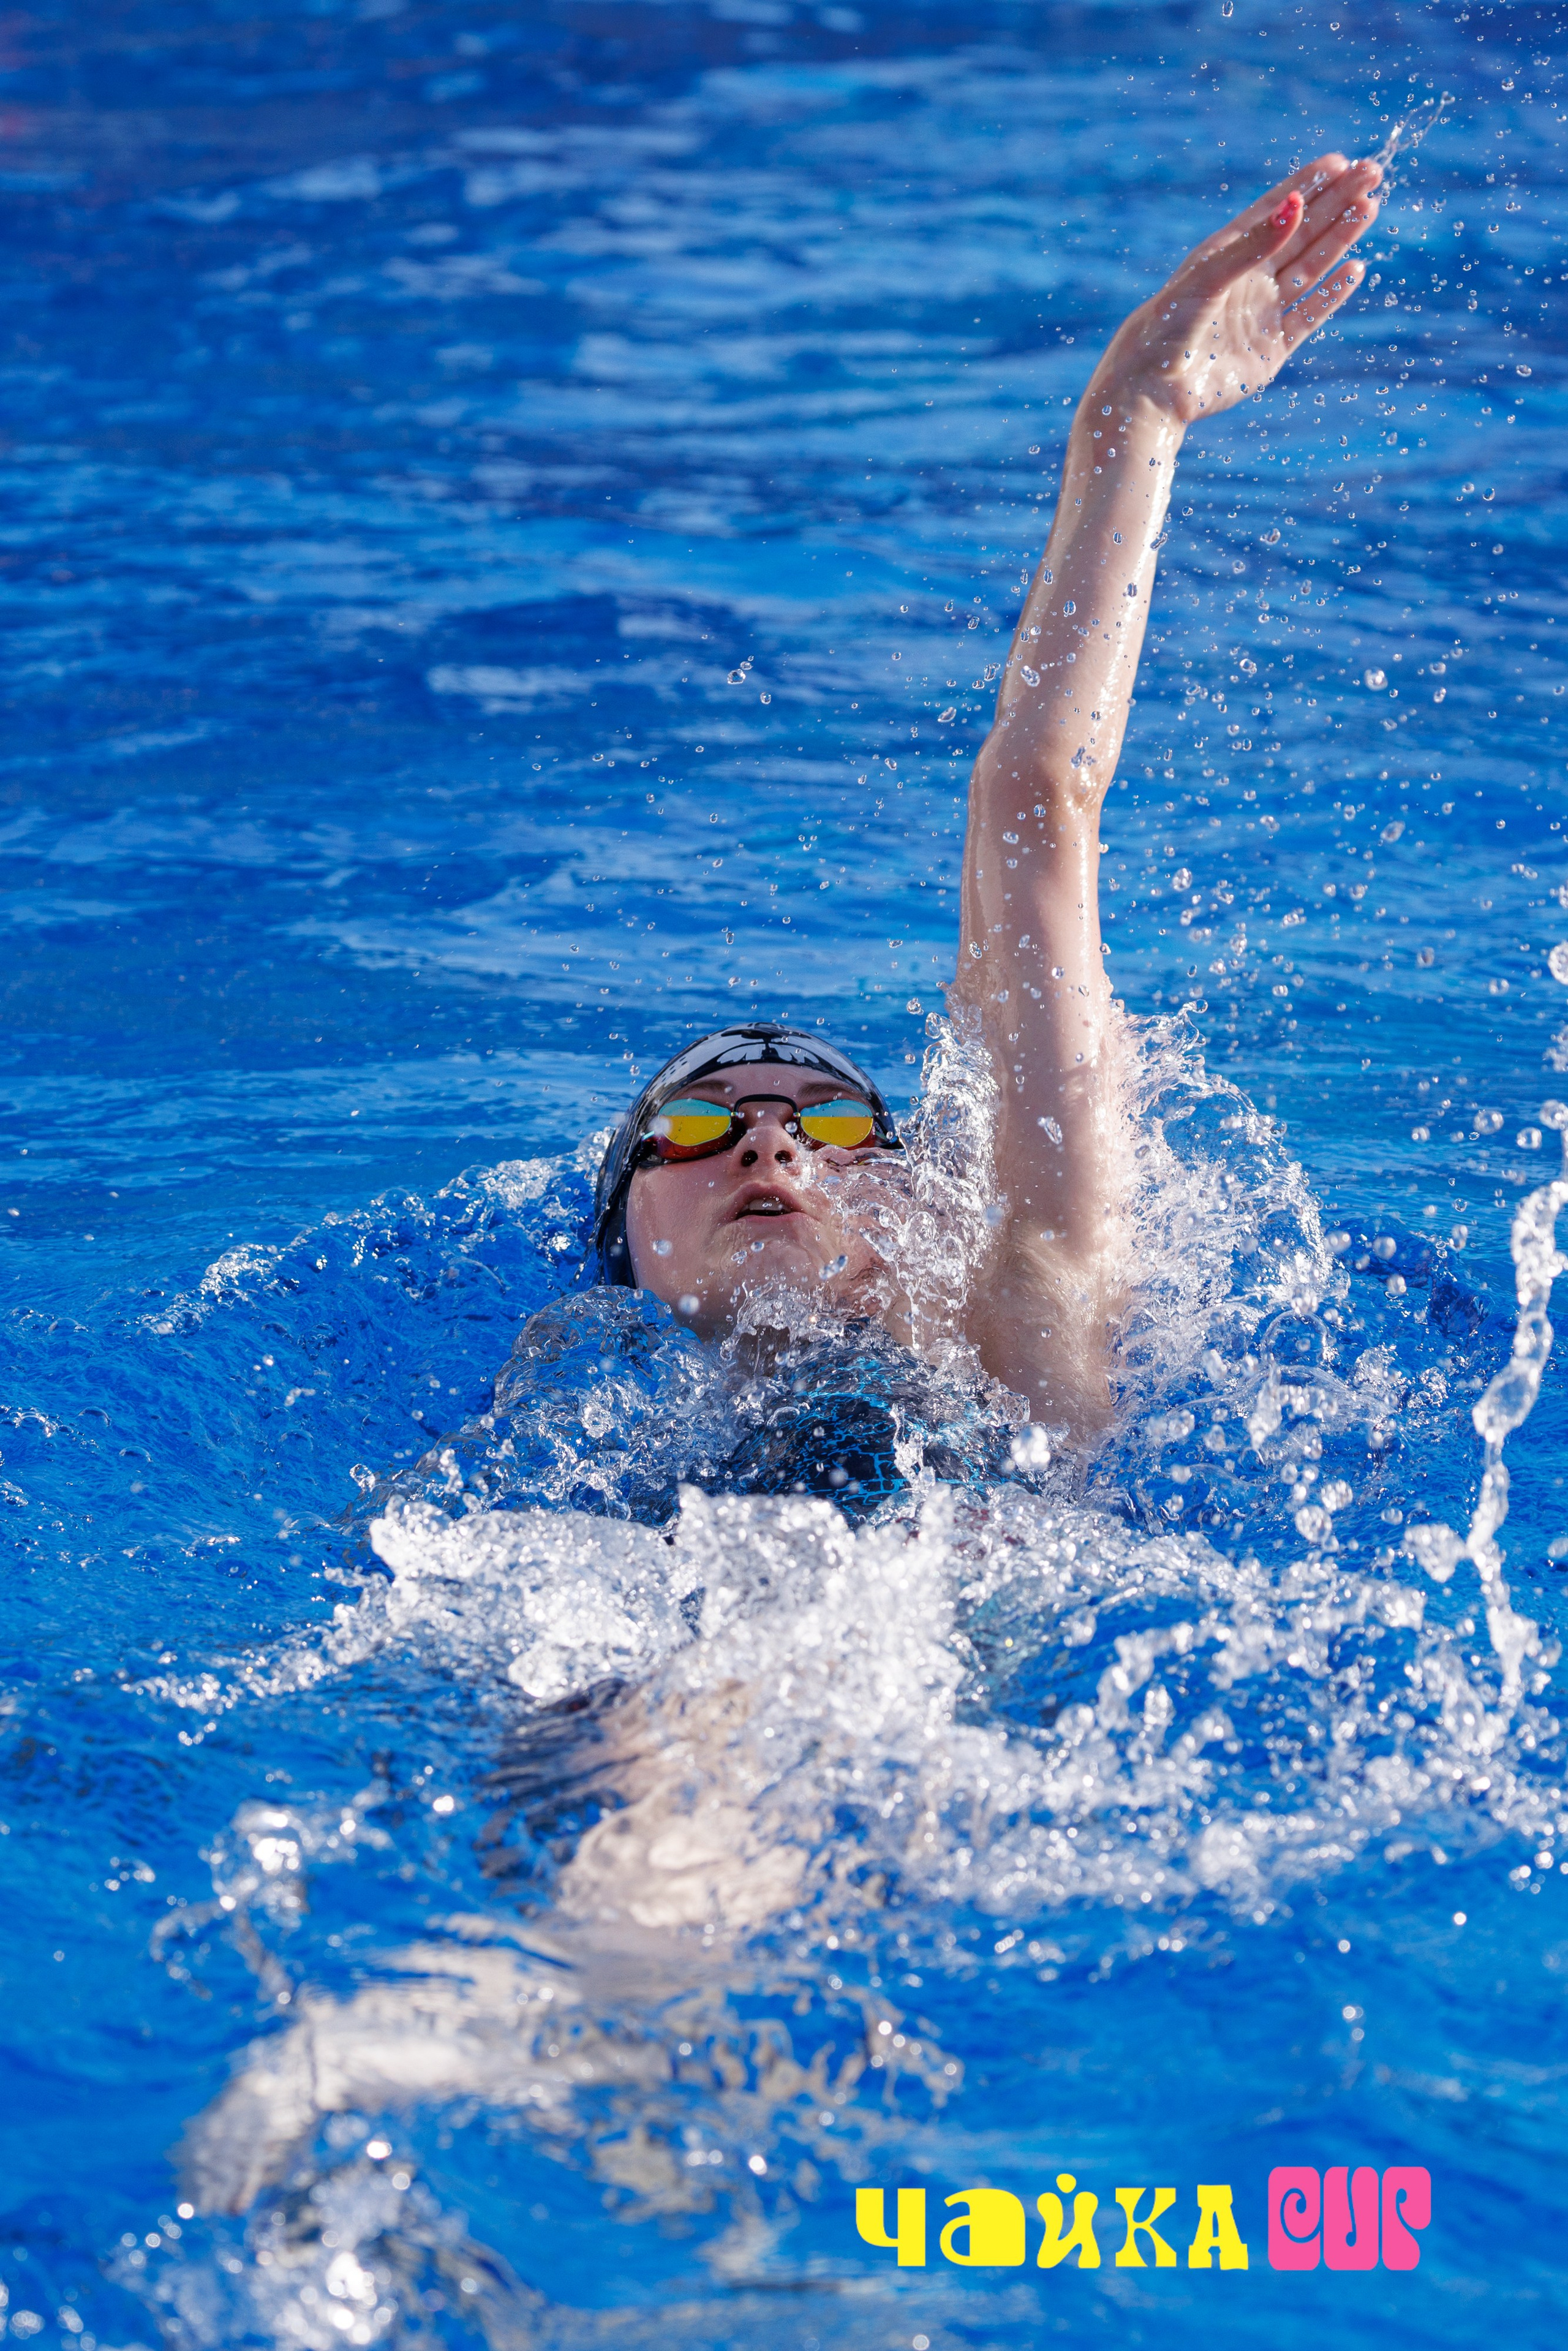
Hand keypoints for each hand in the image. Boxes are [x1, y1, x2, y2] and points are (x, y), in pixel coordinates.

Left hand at [1090, 152, 1382, 427]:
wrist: (1152, 390)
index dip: (1308, 185)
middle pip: (1301, 232)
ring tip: (1369, 207)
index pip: (1275, 210)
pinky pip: (1310, 315)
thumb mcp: (1208, 279)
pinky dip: (1332, 293)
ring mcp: (1262, 314)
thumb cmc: (1166, 329)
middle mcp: (1247, 280)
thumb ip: (1254, 245)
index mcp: (1227, 255)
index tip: (1340, 161)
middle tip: (1370, 173)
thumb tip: (1296, 206)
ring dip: (1340, 239)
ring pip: (1310, 268)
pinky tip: (1355, 268)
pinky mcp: (1271, 350)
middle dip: (1336, 202)